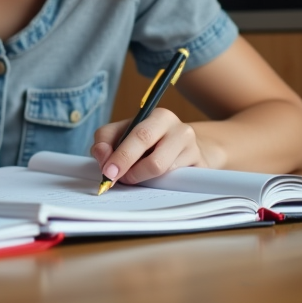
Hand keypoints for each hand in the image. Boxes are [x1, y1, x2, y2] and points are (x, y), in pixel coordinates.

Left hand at [90, 109, 209, 185]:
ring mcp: (193, 152)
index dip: (122, 156)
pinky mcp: (200, 170)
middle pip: (155, 160)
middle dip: (130, 172)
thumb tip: (101, 155)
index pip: (139, 136)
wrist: (184, 147)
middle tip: (114, 180)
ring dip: (142, 180)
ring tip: (134, 176)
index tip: (107, 172)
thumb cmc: (148, 141)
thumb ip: (105, 140)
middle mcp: (180, 131)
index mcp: (159, 117)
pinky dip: (159, 185)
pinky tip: (152, 181)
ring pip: (164, 175)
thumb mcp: (123, 132)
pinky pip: (175, 184)